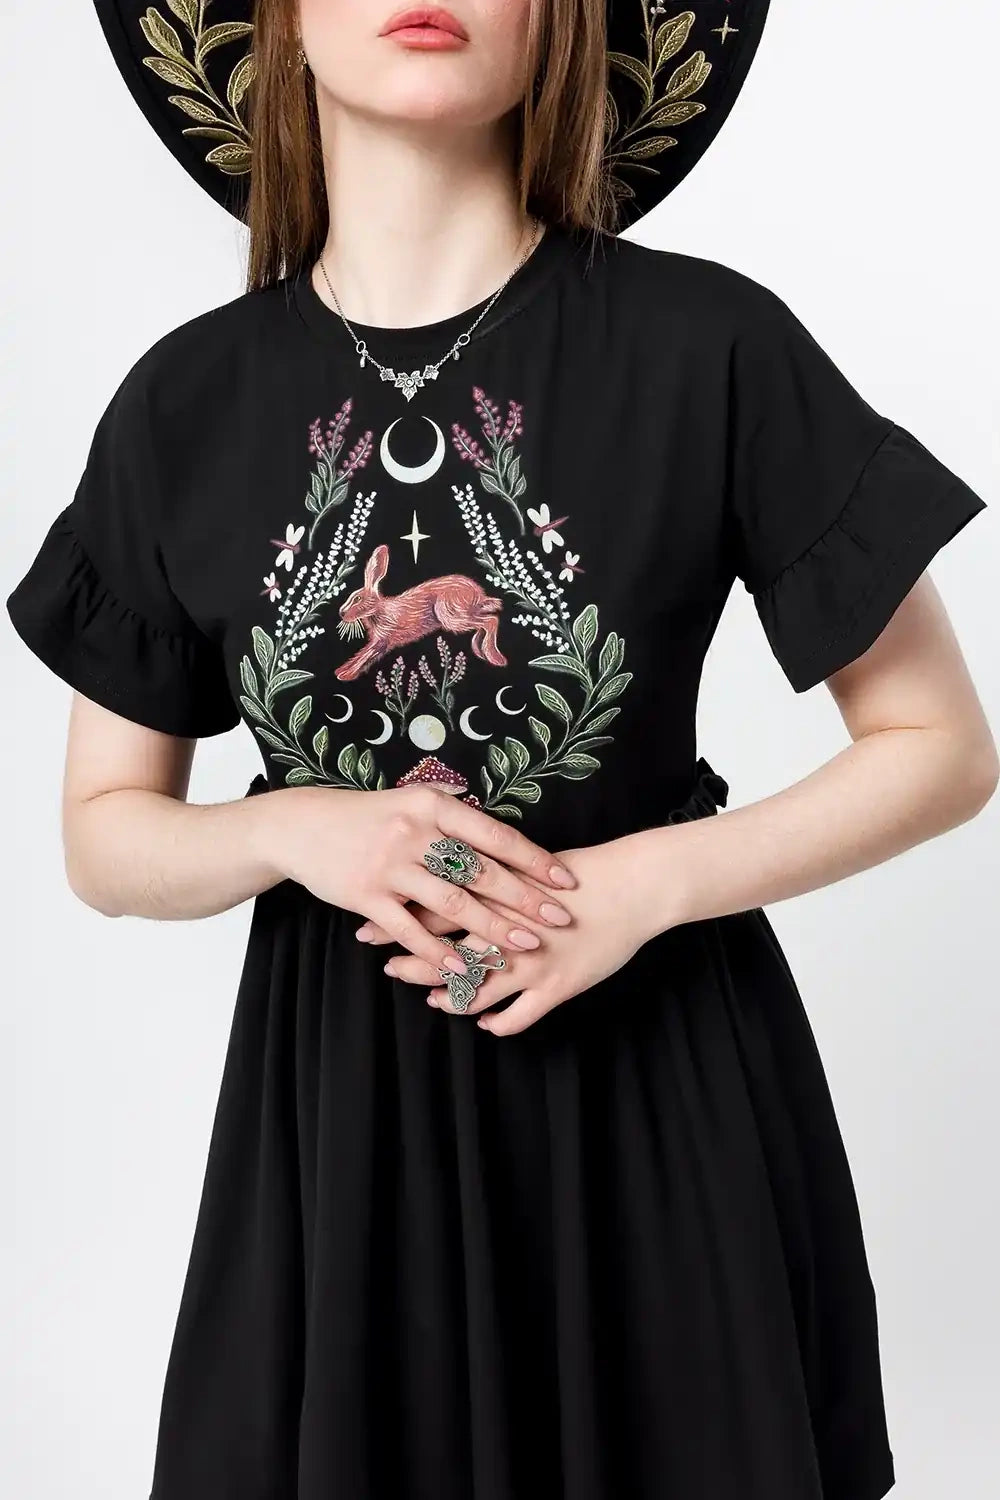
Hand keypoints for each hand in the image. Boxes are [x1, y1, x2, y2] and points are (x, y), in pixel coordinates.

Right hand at [258, 783, 576, 975]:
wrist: (302, 827)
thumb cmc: (365, 817)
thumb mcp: (410, 801)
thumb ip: (453, 817)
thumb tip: (501, 835)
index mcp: (432, 806)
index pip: (495, 836)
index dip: (533, 860)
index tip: (565, 881)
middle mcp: (415, 833)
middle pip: (481, 871)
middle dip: (525, 899)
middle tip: (558, 919)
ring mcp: (389, 866)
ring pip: (452, 903)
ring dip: (491, 928)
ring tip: (524, 946)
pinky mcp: (366, 896)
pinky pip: (409, 929)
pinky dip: (438, 951)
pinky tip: (463, 966)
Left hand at [375, 839, 658, 1034]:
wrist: (635, 887)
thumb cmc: (585, 872)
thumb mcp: (530, 860)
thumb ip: (490, 863)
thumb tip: (453, 854)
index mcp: (498, 897)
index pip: (435, 909)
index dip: (400, 918)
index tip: (369, 923)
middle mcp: (508, 933)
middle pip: (448, 952)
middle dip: (414, 962)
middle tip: (388, 968)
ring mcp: (531, 964)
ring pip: (478, 990)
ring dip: (453, 998)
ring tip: (434, 1002)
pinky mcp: (557, 987)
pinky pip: (520, 1016)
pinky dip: (500, 1023)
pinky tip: (487, 1025)